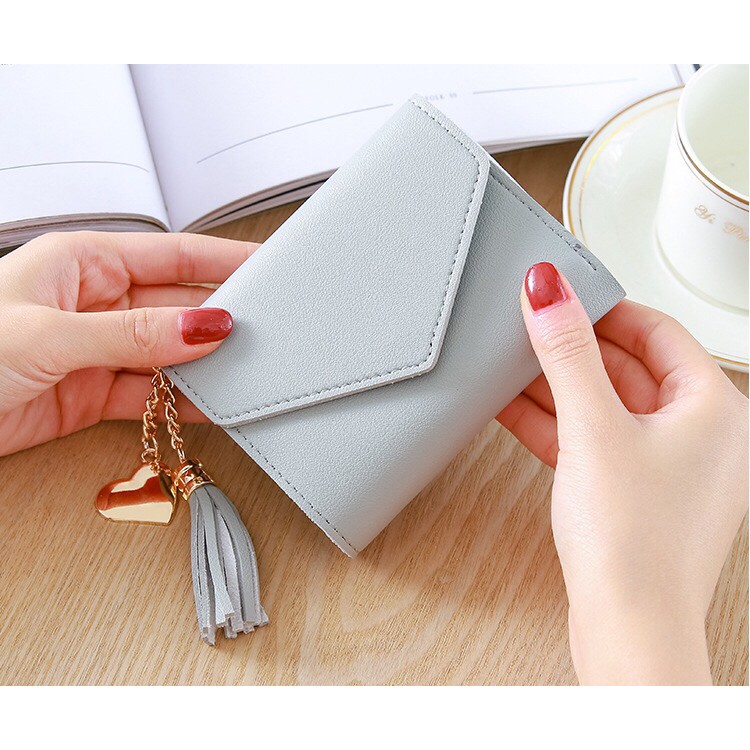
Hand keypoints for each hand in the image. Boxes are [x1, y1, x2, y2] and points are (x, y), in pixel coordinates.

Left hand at [0, 231, 258, 455]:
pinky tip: (206, 405)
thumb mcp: (48, 333)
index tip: (268, 267)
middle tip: (264, 334)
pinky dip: (178, 403)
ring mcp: (97, 350)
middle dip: (218, 322)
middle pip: (176, 307)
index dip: (223, 260)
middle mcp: (94, 303)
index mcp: (83, 263)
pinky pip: (150, 394)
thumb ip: (132, 333)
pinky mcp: (91, 394)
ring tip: (241, 373)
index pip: (171, 254)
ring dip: (202, 367)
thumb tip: (201, 325)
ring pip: (168, 354)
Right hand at [497, 262, 747, 684]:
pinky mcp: (631, 492)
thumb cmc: (635, 544)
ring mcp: (664, 466)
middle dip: (572, 350)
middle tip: (529, 329)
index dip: (605, 308)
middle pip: (627, 366)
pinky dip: (555, 423)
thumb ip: (565, 352)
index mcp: (714, 408)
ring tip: (510, 367)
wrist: (626, 630)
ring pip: (604, 405)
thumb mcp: (592, 426)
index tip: (563, 296)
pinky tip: (514, 409)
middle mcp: (697, 435)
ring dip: (556, 386)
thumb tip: (549, 291)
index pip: (657, 331)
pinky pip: (591, 439)